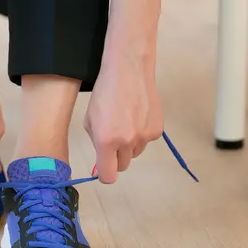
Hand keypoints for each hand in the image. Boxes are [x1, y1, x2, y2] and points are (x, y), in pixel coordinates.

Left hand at [85, 59, 162, 183]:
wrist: (128, 71)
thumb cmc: (105, 93)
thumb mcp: (90, 120)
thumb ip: (97, 142)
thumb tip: (103, 159)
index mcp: (106, 141)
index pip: (108, 176)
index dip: (105, 174)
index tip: (104, 167)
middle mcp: (127, 142)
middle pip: (123, 165)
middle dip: (116, 157)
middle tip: (114, 139)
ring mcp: (144, 137)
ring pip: (135, 153)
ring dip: (130, 144)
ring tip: (126, 122)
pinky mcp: (157, 130)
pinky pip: (147, 140)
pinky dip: (142, 133)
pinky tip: (137, 115)